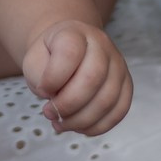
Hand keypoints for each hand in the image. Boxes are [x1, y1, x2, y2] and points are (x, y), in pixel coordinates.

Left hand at [21, 20, 131, 134]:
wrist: (69, 50)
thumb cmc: (49, 57)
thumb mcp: (34, 60)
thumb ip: (39, 76)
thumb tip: (56, 97)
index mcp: (75, 33)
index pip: (69, 52)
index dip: (53, 78)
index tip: (42, 90)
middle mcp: (102, 45)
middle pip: (92, 78)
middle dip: (67, 104)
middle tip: (49, 112)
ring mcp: (118, 65)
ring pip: (107, 99)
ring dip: (80, 120)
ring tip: (61, 123)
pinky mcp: (126, 85)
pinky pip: (119, 111)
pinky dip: (97, 126)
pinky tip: (78, 127)